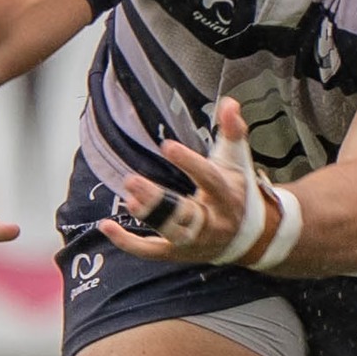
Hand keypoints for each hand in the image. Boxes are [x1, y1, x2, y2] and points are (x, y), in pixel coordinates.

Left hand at [99, 97, 290, 267]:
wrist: (249, 237)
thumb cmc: (236, 192)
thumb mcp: (237, 160)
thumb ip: (233, 131)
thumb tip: (229, 103)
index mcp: (227, 196)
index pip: (210, 180)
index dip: (190, 164)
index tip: (167, 147)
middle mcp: (213, 222)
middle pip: (186, 214)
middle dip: (159, 201)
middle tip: (132, 180)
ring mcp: (194, 241)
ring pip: (171, 233)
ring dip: (148, 216)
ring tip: (128, 195)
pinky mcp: (177, 253)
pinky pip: (151, 252)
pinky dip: (127, 242)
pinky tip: (106, 226)